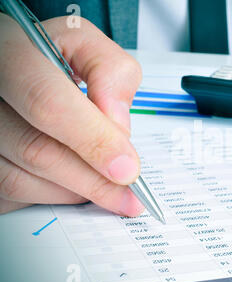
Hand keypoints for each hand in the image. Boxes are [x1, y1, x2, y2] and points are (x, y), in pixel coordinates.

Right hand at [0, 14, 144, 215]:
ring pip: (22, 180)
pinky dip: (52, 196)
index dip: (93, 140)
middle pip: (37, 150)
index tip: (127, 169)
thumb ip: (111, 74)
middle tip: (128, 194)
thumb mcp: (85, 44)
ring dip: (74, 190)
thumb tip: (118, 129)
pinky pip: (12, 194)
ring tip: (106, 187)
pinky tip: (75, 184)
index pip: (49, 104)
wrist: (10, 64)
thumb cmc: (48, 54)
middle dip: (92, 180)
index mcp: (9, 53)